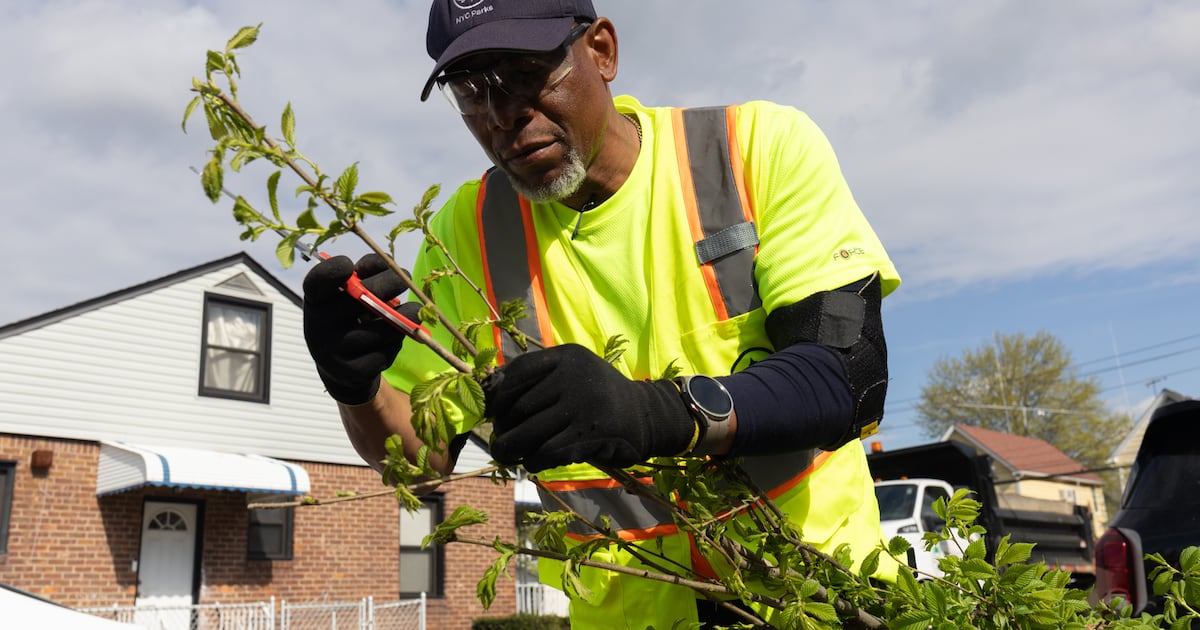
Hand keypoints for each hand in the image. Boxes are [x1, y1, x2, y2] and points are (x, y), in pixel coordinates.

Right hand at [302, 253, 420, 404]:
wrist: (341, 368)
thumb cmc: (348, 317)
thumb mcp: (347, 293)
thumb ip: (365, 273)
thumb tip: (396, 273)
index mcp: (314, 301)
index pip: (319, 280)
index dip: (337, 268)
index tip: (354, 265)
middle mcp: (318, 326)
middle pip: (365, 295)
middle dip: (393, 283)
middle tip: (404, 281)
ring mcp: (335, 352)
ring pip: (388, 327)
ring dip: (404, 317)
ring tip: (407, 314)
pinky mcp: (354, 372)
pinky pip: (390, 349)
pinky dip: (397, 341)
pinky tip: (388, 341)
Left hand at [485, 344, 695, 471]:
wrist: (646, 416)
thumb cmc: (597, 397)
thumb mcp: (572, 373)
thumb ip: (538, 377)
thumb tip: (488, 389)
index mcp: (566, 356)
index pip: (517, 371)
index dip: (496, 394)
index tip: (490, 411)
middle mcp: (574, 376)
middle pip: (518, 406)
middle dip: (503, 427)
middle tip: (500, 439)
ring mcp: (584, 406)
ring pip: (528, 433)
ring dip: (512, 449)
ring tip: (508, 454)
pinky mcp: (591, 435)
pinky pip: (547, 452)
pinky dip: (534, 461)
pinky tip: (533, 462)